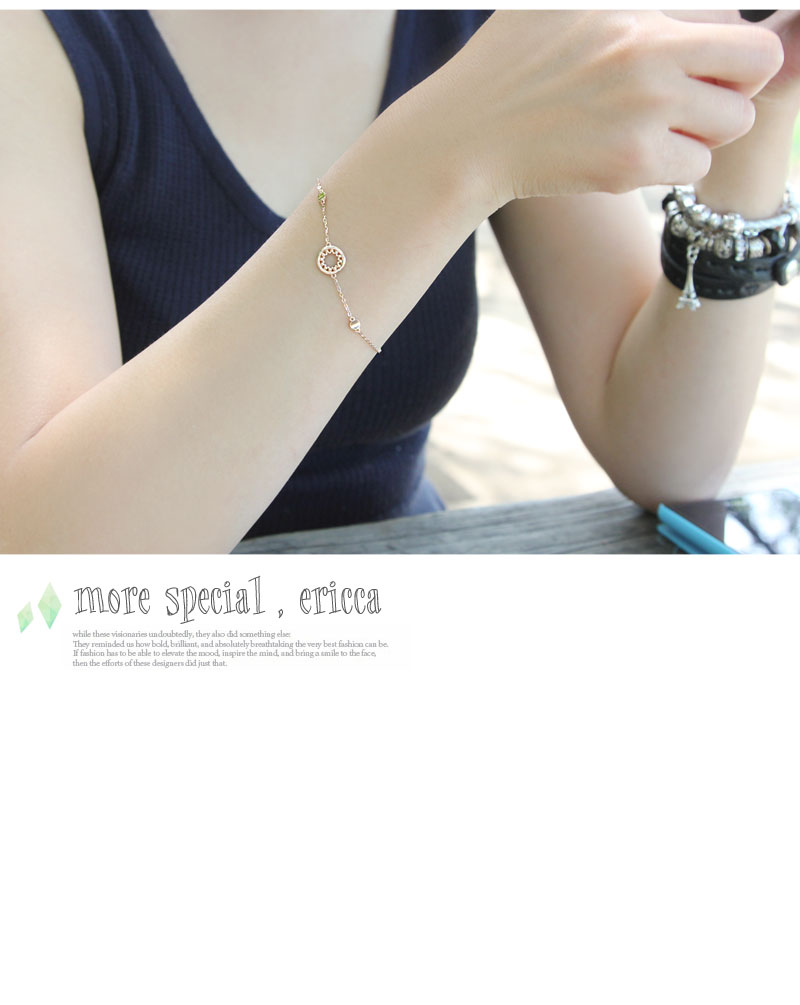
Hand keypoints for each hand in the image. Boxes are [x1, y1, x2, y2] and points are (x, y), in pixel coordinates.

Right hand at [436, 10, 782, 205]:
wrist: (467, 135)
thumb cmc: (510, 65)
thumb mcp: (558, 1)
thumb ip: (626, 2)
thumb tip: (660, 10)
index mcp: (634, 2)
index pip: (730, 11)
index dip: (717, 39)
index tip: (689, 59)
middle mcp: (646, 45)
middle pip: (759, 60)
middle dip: (738, 81)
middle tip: (698, 96)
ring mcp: (643, 106)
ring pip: (735, 121)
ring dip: (705, 129)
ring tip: (657, 128)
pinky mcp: (631, 162)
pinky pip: (696, 166)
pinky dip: (673, 166)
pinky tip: (631, 155)